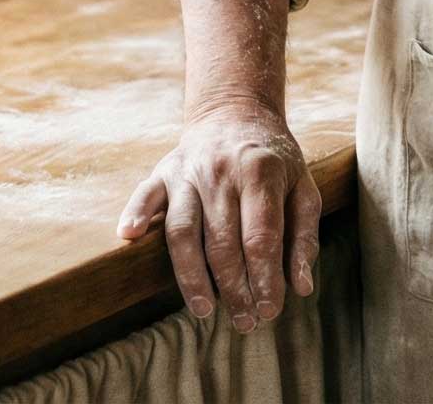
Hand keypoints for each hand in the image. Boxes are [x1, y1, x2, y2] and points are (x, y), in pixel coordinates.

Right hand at [116, 97, 321, 331]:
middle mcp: (222, 170)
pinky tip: (129, 238)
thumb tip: (302, 287)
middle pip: (222, 241)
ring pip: (182, 230)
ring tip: (205, 310)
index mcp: (262, 171)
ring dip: (191, 275)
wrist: (235, 111)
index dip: (264, 278)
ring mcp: (188, 170)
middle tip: (244, 321)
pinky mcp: (162, 171)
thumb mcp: (303, 187)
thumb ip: (303, 236)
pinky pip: (145, 195)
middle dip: (233, 288)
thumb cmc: (273, 159)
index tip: (269, 310)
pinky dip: (134, 214)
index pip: (261, 236)